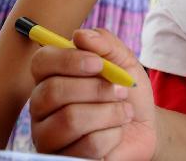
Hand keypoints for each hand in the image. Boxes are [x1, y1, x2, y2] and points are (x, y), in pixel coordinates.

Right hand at [30, 27, 155, 159]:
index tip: (99, 63)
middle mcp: (41, 106)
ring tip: (124, 111)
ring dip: (108, 112)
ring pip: (69, 119)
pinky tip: (117, 133)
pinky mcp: (62, 158)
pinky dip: (112, 136)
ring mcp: (48, 135)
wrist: (144, 127)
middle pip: (53, 91)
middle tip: (120, 90)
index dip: (69, 60)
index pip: (41, 61)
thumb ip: (104, 44)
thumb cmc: (126, 92)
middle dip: (95, 89)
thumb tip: (80, 35)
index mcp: (51, 76)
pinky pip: (85, 146)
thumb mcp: (124, 61)